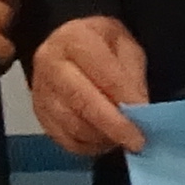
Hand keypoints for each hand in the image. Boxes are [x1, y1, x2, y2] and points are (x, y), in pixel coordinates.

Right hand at [26, 12, 149, 155]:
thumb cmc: (102, 46)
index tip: (144, 114)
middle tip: (137, 141)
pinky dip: (88, 146)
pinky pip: (64, 139)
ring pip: (72, 124)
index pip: (102, 71)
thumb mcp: (125, 45)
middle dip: (113, 124)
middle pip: (82, 100)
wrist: (67, 48)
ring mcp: (41, 91)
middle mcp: (51, 63)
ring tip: (123, 138)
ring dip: (102, 136)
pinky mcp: (40, 115)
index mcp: (74, 38)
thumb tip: (137, 109)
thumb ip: (132, 74)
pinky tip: (105, 141)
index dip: (125, 96)